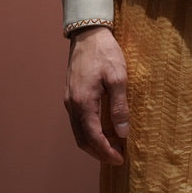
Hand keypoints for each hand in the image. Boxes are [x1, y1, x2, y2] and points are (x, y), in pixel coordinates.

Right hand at [64, 26, 129, 163]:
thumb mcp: (118, 77)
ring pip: (79, 132)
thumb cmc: (105, 53)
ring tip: (113, 145)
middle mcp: (72, 105)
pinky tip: (103, 128)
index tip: (120, 159)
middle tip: (118, 156)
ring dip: (94, 142)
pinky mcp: (71, 94)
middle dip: (100, 152)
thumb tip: (122, 133)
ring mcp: (69, 100)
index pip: (93, 138)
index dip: (106, 152)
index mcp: (83, 103)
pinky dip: (89, 131)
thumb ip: (119, 107)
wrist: (87, 33)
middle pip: (83, 140)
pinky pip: (78, 121)